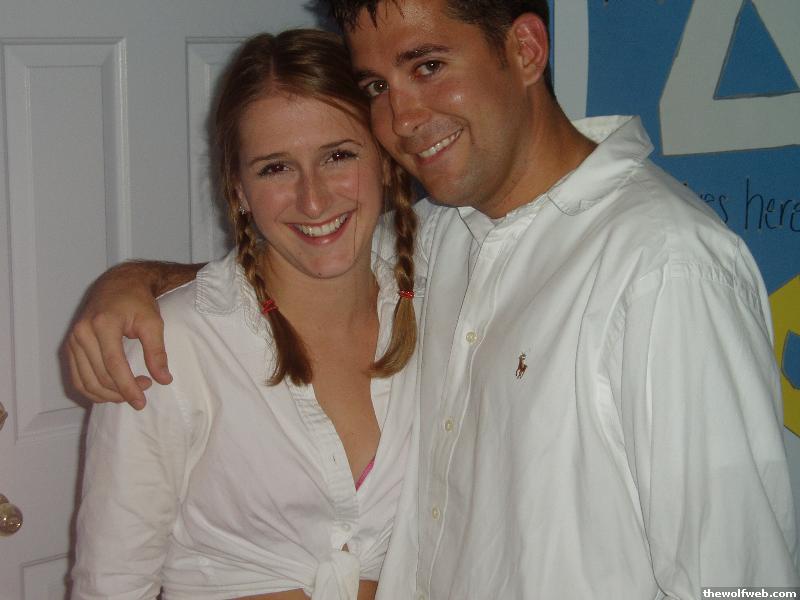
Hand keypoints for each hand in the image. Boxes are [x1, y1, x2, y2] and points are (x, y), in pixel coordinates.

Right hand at [66, 262, 172, 409]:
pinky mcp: (70, 346)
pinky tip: (111, 393)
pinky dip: (92, 391)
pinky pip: (77, 378)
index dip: (127, 387)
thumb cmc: (137, 302)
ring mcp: (72, 340)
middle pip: (99, 376)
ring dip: (107, 395)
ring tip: (130, 392)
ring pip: (85, 382)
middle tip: (144, 389)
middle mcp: (82, 332)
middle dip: (121, 391)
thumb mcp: (153, 323)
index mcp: (103, 324)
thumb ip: (157, 352)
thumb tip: (164, 380)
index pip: (114, 365)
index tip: (141, 401)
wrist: (118, 284)